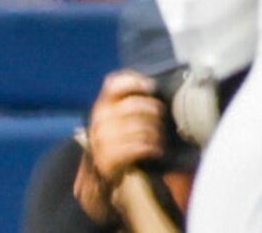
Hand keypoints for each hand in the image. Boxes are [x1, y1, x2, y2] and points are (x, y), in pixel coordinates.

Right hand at [74, 71, 170, 225]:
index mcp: (101, 107)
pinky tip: (157, 151)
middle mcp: (99, 121)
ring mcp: (101, 141)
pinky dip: (151, 148)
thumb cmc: (117, 145)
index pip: (113, 84)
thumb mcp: (118, 122)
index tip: (151, 87)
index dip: (134, 81)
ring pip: (138, 127)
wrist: (100, 181)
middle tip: (162, 118)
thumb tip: (153, 87)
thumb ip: (128, 105)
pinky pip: (136, 148)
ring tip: (161, 138)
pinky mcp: (107, 160)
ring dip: (156, 132)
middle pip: (134, 105)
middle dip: (154, 111)